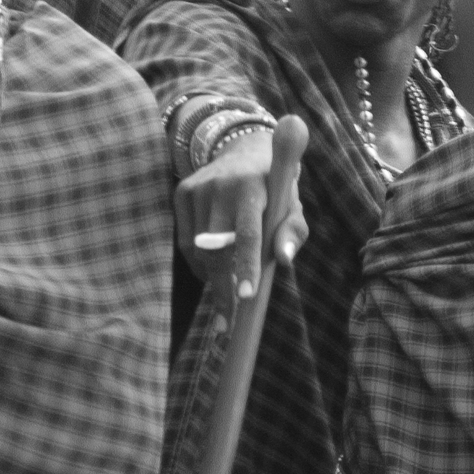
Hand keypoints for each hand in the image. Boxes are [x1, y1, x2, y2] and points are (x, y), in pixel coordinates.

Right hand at [174, 114, 308, 302]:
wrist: (243, 152)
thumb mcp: (292, 206)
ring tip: (226, 288)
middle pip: (216, 248)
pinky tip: (212, 265)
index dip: (247, 265)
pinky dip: (198, 262)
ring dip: (211, 276)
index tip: (247, 296)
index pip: (248, 232)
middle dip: (223, 288)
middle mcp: (221, 185)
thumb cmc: (275, 190)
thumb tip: (284, 261)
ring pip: (198, 250)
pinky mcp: (181, 193)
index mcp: (253, 187)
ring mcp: (197, 188)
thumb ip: (292, 232)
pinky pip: (185, 242)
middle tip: (228, 322)